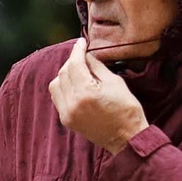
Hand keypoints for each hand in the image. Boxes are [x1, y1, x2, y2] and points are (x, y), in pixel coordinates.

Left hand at [48, 38, 148, 153]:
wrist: (126, 138)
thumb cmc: (126, 109)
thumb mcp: (115, 82)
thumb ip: (97, 67)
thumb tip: (86, 55)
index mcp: (86, 92)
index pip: (75, 64)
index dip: (77, 50)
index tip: (81, 42)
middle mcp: (72, 103)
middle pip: (63, 73)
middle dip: (71, 61)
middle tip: (82, 55)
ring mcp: (67, 113)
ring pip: (55, 85)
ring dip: (64, 74)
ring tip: (78, 70)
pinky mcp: (66, 120)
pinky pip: (57, 97)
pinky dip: (62, 87)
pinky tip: (74, 85)